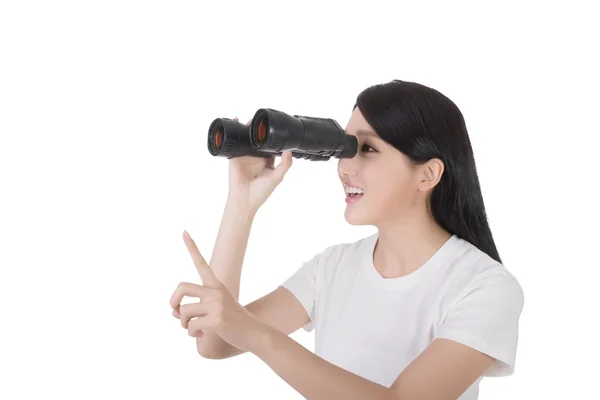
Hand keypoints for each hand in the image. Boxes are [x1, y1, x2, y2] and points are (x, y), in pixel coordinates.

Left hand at [170, 230, 266, 352]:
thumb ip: (195, 309)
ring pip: (184, 311)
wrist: (255, 333)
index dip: (191, 248)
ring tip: (193, 329)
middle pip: (182, 287)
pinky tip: (201, 335)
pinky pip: (191, 326)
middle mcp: (215, 291)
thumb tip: (173, 313)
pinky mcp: (216, 320)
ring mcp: (216, 305)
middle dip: (173, 301)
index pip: (201, 263)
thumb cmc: (233, 323)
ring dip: (184, 324)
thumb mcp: (215, 310)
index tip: (184, 232)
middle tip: (175, 312)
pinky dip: (192, 333)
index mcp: (216, 286)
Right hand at [228, 117, 292, 210]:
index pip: (271, 145)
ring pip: (248, 139)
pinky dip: (236, 131)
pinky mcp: (235, 156)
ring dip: (248, 129)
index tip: (276, 127)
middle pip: (259, 140)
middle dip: (259, 130)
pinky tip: (237, 121)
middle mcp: (257, 157)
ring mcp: (245, 156)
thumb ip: (285, 164)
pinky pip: (236, 142)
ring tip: (251, 119)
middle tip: (262, 119)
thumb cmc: (261, 192)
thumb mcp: (277, 177)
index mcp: (267, 161)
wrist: (244, 199)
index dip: (273, 137)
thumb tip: (289, 150)